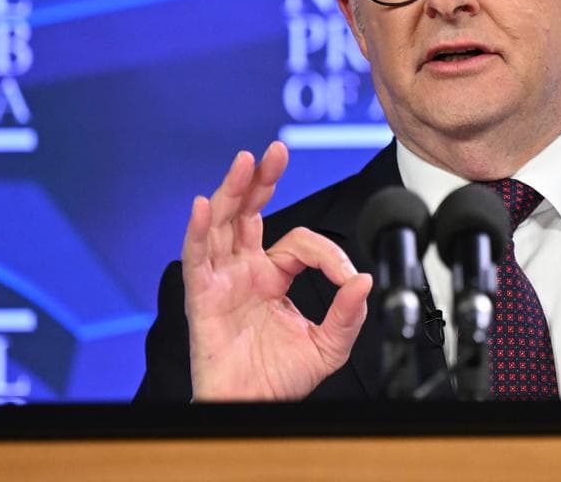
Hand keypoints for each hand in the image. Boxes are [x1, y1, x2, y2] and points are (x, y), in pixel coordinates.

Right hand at [181, 142, 372, 400]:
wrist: (253, 409)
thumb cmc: (278, 379)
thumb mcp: (327, 345)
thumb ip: (347, 313)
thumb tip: (363, 281)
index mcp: (274, 277)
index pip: (299, 243)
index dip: (327, 254)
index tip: (346, 276)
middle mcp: (245, 271)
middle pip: (248, 212)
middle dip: (262, 179)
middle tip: (276, 151)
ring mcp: (222, 280)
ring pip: (222, 224)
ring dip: (232, 190)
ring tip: (246, 162)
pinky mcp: (202, 297)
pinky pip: (196, 258)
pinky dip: (197, 230)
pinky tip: (203, 205)